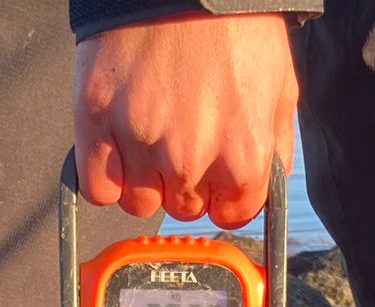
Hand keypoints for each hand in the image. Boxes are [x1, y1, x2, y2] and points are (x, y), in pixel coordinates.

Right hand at [74, 13, 296, 227]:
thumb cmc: (234, 24)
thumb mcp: (279, 86)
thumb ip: (274, 147)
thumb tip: (261, 190)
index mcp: (243, 153)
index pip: (232, 214)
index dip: (224, 194)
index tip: (216, 176)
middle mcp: (191, 156)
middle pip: (184, 208)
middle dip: (185, 182)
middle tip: (182, 137)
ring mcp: (139, 139)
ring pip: (139, 202)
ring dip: (144, 179)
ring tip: (150, 134)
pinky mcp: (96, 119)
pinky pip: (96, 187)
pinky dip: (105, 176)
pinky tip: (118, 147)